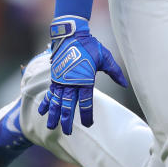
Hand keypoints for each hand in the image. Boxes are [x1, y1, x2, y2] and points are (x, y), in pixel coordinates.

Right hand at [37, 16, 127, 134]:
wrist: (72, 34)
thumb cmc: (90, 45)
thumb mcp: (105, 57)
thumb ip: (115, 72)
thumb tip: (125, 84)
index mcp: (85, 79)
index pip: (86, 102)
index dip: (87, 114)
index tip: (88, 124)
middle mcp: (71, 82)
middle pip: (68, 106)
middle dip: (67, 120)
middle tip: (67, 132)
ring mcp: (61, 80)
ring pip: (57, 101)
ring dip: (54, 114)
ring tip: (52, 126)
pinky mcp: (55, 77)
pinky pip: (50, 92)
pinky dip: (46, 102)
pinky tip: (43, 111)